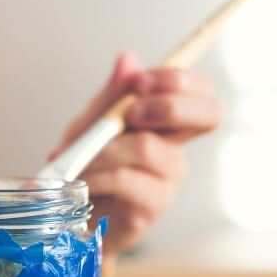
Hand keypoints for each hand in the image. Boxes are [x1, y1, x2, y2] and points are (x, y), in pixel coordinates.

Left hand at [49, 52, 224, 255]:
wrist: (66, 216)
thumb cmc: (82, 170)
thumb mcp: (87, 127)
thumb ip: (109, 98)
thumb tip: (129, 59)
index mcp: (165, 124)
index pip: (200, 91)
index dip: (179, 80)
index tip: (140, 82)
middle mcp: (175, 148)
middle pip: (211, 115)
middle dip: (169, 105)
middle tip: (130, 112)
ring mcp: (166, 179)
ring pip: (149, 147)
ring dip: (106, 148)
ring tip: (78, 161)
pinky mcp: (151, 207)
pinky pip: (126, 180)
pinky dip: (96, 175)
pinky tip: (80, 181)